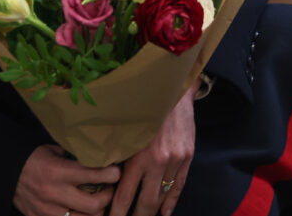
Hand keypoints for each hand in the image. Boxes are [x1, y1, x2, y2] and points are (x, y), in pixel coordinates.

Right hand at [14, 145, 117, 215]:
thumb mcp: (52, 151)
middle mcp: (54, 194)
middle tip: (108, 189)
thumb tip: (95, 158)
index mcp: (57, 172)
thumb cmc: (31, 158)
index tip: (117, 172)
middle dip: (107, 197)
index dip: (110, 174)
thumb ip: (73, 157)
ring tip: (96, 203)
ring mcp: (47, 211)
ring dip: (95, 213)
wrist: (4, 173)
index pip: (92, 175)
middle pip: (94, 205)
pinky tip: (80, 212)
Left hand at [109, 88, 193, 215]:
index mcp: (139, 155)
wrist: (172, 89)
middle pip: (146, 202)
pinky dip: (172, 202)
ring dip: (153, 211)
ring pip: (163, 196)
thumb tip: (104, 175)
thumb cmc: (142, 107)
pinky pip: (179, 186)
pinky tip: (165, 213)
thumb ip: (118, 152)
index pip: (125, 195)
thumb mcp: (125, 129)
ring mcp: (176, 161)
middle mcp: (159, 161)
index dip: (117, 212)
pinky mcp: (187, 157)